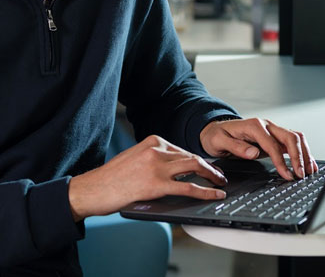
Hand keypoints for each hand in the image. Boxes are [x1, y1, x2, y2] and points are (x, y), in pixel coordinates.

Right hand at [69, 135, 226, 221]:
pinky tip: (215, 195)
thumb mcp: (135, 159)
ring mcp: (157, 166)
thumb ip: (155, 160)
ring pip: (194, 167)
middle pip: (192, 156)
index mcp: (152, 141)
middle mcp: (156, 150)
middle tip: (219, 175)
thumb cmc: (111, 178)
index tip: (206, 167)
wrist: (92, 189)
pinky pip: (189, 187)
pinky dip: (206, 191)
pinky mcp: (156, 184)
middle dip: (209, 167)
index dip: (198, 160)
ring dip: (212, 176)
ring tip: (220, 184)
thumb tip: (176, 169)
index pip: (182, 150)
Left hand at [200, 118, 318, 179]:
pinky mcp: (274, 137)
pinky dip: (302, 152)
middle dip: (299, 156)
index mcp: (254, 126)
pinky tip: (308, 162)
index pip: (273, 144)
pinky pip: (292, 142)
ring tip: (310, 170)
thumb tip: (254, 153)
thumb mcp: (219, 142)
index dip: (281, 161)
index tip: (287, 175)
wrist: (215, 130)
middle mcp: (266, 126)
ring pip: (295, 138)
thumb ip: (236, 147)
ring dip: (305, 153)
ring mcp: (272, 130)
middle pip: (290, 137)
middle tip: (302, 174)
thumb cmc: (216, 136)